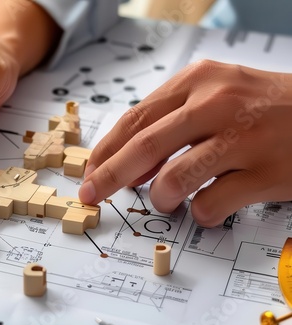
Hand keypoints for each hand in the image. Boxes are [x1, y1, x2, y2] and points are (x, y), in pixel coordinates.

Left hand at [79, 60, 291, 226]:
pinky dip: (200, 214)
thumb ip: (169, 125)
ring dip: (160, 198)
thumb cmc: (260, 107)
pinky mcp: (266, 173)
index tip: (88, 174)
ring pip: (174, 179)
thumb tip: (130, 168)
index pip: (134, 120)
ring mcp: (243, 139)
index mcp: (198, 82)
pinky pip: (210, 205)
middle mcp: (217, 105)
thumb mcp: (212, 97)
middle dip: (110, 177)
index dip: (105, 152)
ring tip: (167, 199)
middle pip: (144, 146)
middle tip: (91, 197)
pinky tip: (207, 206)